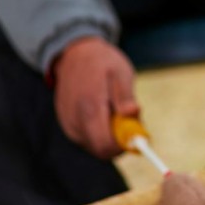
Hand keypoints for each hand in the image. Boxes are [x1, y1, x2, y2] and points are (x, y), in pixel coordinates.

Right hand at [52, 36, 139, 158]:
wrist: (74, 53)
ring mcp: (68, 124)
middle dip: (118, 142)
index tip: (137, 136)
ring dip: (109, 136)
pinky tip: (102, 112)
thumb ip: (125, 96)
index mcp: (89, 107)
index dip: (124, 146)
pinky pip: (87, 139)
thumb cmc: (101, 62)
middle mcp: (74, 120)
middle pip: (100, 150)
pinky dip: (99, 131)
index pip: (105, 145)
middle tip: (128, 123)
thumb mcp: (120, 72)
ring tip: (113, 110)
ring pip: (94, 146)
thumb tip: (132, 114)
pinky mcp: (67, 124)